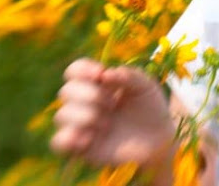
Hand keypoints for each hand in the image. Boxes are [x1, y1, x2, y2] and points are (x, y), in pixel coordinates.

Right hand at [50, 58, 175, 169]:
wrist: (160, 140)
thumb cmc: (151, 108)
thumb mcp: (146, 86)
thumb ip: (129, 75)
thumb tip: (105, 75)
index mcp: (97, 84)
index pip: (74, 70)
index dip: (82, 69)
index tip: (100, 74)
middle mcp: (84, 102)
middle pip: (66, 91)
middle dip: (90, 95)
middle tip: (112, 104)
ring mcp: (81, 125)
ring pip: (61, 115)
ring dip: (85, 116)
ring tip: (107, 124)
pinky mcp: (81, 147)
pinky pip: (58, 141)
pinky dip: (70, 137)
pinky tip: (90, 138)